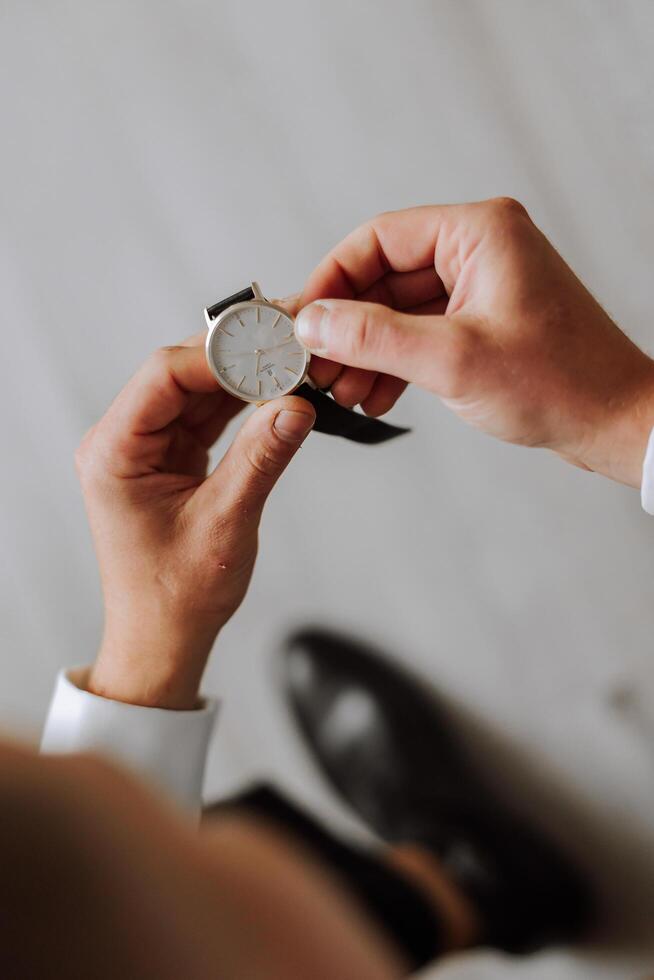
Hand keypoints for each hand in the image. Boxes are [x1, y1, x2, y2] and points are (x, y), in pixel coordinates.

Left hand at [76, 335, 314, 708]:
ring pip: (199, 390)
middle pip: (181, 372)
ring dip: (246, 378)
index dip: (220, 355)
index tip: (272, 349)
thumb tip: (297, 406)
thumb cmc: (175, 596)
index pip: (164, 375)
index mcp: (114, 452)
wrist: (162, 637)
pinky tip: (278, 395)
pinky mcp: (170, 458)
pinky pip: (208, 415)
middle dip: (238, 358)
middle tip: (291, 344)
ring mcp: (147, 448)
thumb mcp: (225, 524)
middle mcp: (123, 441)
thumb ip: (260, 459)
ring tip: (294, 365)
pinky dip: (244, 404)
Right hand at [294, 199, 653, 486]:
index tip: (299, 320)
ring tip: (342, 390)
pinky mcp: (481, 322)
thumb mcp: (452, 359)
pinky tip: (375, 395)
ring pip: (397, 310)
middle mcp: (478, 250)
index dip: (331, 280)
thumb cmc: (561, 382)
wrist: (614, 423)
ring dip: (365, 350)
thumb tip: (311, 324)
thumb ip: (373, 337)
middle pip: (383, 276)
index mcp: (478, 232)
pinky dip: (393, 363)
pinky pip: (420, 333)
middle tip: (315, 366)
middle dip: (347, 326)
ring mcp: (480, 287)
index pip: (378, 239)